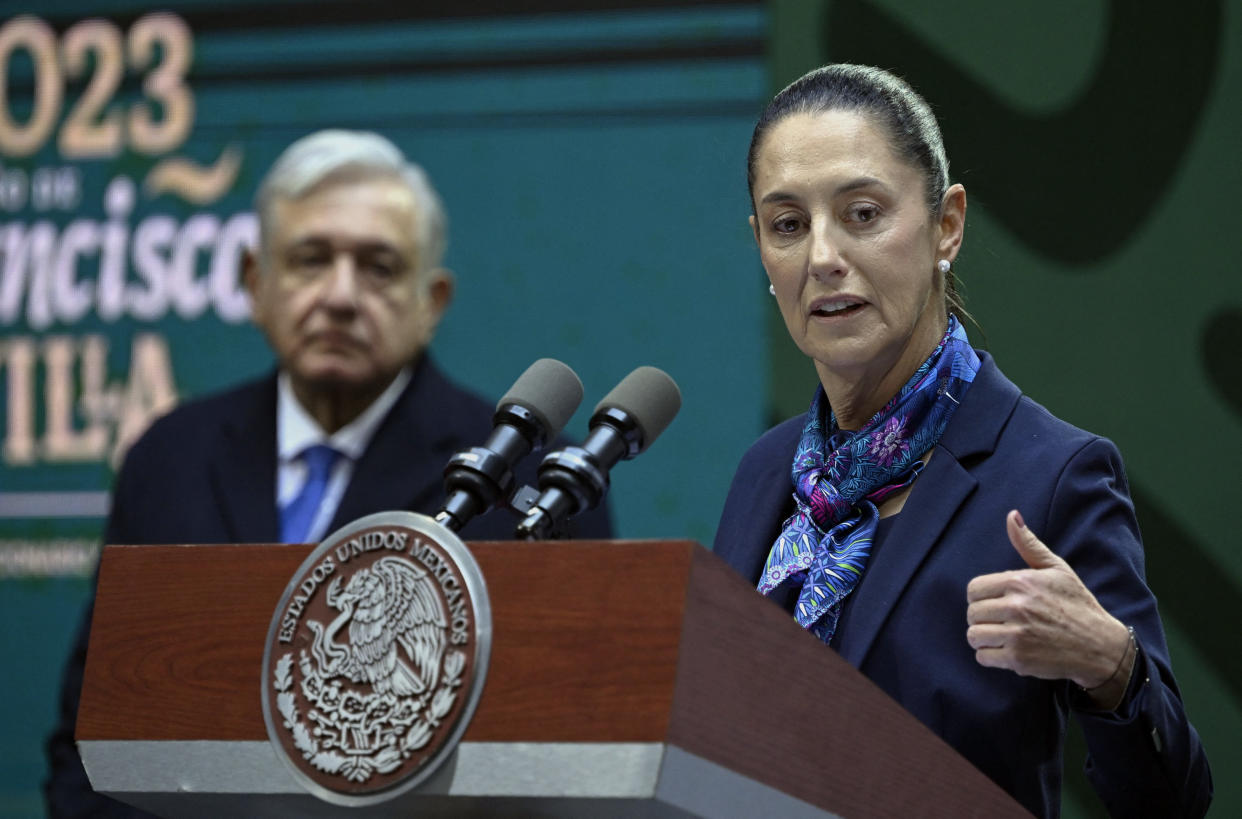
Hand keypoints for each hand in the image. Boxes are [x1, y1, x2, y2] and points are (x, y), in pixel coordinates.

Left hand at [966, 510, 1131, 701]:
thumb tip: (1011, 516)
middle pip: (972, 613)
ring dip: (984, 638)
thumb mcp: (1056, 569)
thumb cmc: (1076, 604)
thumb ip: (1028, 544)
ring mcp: (1017, 635)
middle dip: (983, 618)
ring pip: (974, 636)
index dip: (981, 597)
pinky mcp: (1019, 659)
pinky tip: (1007, 650)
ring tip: (1002, 636)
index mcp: (1020, 582)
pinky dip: (991, 656)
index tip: (995, 603)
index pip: (973, 589)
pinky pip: (983, 657)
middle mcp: (1016, 607)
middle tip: (1002, 621)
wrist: (1100, 646)